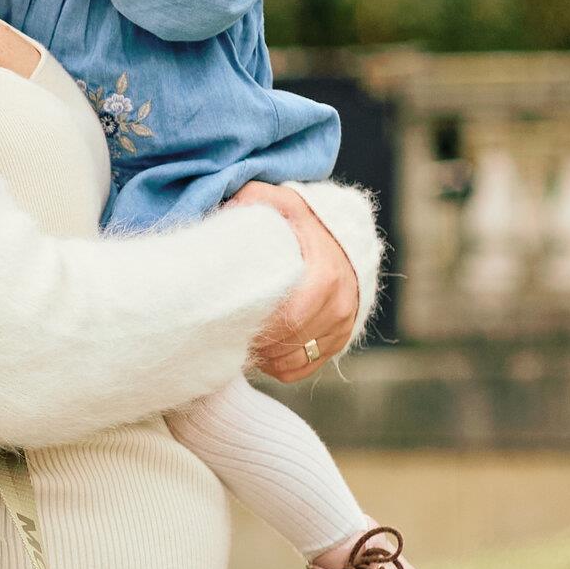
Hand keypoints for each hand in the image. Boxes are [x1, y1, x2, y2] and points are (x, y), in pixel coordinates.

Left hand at [225, 181, 355, 381]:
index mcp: (325, 277)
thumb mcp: (281, 201)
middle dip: (254, 342)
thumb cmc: (302, 220)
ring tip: (243, 337)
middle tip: (226, 332)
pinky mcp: (340, 341)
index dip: (255, 325)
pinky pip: (303, 369)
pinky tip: (263, 346)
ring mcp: (342, 327)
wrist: (341, 235)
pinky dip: (279, 365)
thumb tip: (227, 206)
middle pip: (287, 345)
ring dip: (263, 356)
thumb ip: (254, 200)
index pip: (287, 319)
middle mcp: (339, 307)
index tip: (228, 319)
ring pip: (293, 361)